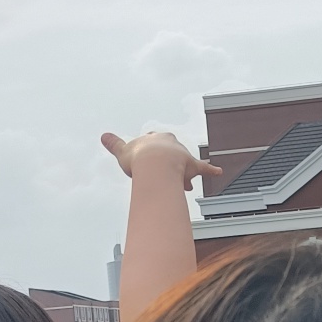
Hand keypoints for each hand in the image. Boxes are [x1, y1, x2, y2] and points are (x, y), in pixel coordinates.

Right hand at [101, 132, 220, 190]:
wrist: (154, 164)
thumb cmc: (139, 159)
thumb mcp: (123, 150)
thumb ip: (114, 144)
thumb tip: (103, 135)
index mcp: (155, 138)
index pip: (154, 143)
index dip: (149, 154)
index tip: (146, 162)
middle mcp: (171, 144)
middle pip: (171, 153)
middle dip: (168, 164)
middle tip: (165, 175)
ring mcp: (183, 155)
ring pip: (184, 163)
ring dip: (183, 173)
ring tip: (183, 186)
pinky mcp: (192, 165)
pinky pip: (204, 168)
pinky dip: (211, 170)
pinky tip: (218, 172)